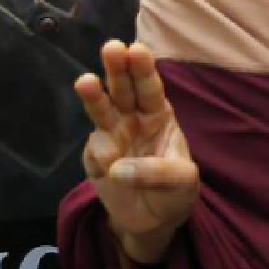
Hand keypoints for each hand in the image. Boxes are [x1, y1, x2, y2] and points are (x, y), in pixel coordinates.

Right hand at [73, 41, 197, 267]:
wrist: (153, 221)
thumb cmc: (175, 191)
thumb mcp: (183, 181)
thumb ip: (158, 171)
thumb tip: (117, 167)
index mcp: (158, 114)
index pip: (150, 87)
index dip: (143, 68)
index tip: (136, 49)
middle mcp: (132, 118)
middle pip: (122, 88)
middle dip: (116, 68)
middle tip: (112, 47)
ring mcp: (110, 136)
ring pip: (101, 110)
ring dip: (93, 96)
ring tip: (86, 82)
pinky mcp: (94, 158)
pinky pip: (94, 152)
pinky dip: (100, 157)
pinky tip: (110, 169)